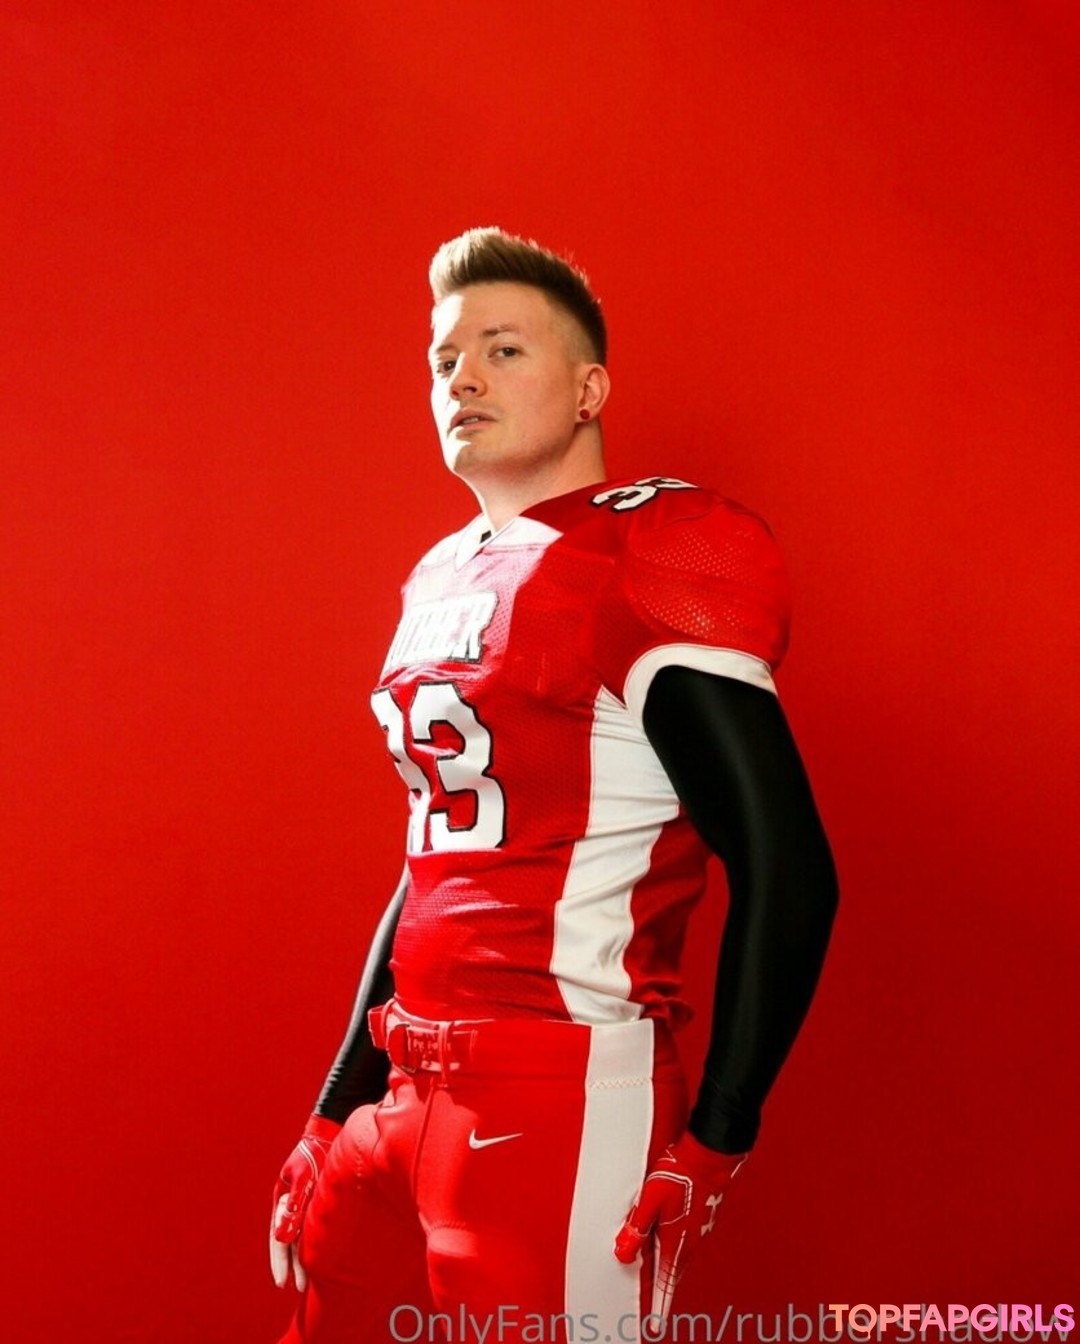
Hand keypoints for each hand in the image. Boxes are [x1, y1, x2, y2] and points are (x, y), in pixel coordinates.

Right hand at [269, 1114, 341, 1289]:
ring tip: (307, 1280)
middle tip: (298, 1287)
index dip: (280, 1261)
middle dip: (292, 1265)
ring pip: (301, 1237)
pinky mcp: (318, 1200)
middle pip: (289, 1242)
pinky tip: (321, 1256)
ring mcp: (304, 1204)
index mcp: (282, 1201)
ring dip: (302, 1258)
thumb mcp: (301, 1176)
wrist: (328, 1132)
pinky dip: (313, 1243)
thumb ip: (294, 1202)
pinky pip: (313, 1227)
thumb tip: (285, 1234)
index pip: (278, 1239)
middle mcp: (291, 1206)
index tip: (281, 1282)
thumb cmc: (313, 1153)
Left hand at [614, 1132, 745, 1317]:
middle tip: (650, 1303)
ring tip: (653, 1272)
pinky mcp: (701, 1220)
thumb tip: (623, 1253)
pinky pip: (685, 1243)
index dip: (658, 1305)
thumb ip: (637, 1227)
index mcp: (675, 1243)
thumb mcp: (650, 1199)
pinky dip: (674, 1250)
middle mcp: (690, 1242)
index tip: (655, 1325)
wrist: (710, 1157)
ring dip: (666, 1268)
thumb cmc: (681, 1174)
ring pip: (678, 1259)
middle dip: (660, 1289)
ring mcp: (698, 1232)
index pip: (665, 1284)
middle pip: (671, 1274)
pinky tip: (666, 1240)